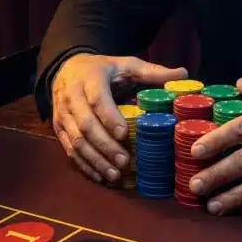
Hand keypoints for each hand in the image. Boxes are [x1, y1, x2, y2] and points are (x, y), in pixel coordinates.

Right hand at [51, 53, 187, 183]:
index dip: (109, 117)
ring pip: (76, 140)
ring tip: (115, 175)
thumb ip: (152, 71)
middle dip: (105, 146)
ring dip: (95, 160)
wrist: (65, 68)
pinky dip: (84, 164)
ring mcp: (62, 114)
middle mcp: (71, 96)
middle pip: (86, 124)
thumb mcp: (126, 64)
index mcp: (90, 77)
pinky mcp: (59, 127)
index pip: (97, 99)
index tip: (124, 134)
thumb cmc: (103, 69)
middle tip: (125, 161)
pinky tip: (100, 176)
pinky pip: (69, 149)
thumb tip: (183, 74)